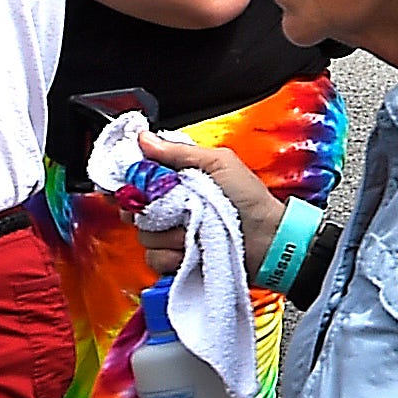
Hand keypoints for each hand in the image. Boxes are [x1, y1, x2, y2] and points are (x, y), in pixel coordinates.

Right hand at [132, 132, 288, 273]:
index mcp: (177, 181)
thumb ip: (180, 152)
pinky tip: (190, 250)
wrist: (267, 238)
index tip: (134, 187)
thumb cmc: (249, 197)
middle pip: (134, 210)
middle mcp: (169, 207)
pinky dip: (171, 256)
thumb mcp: (218, 163)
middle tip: (171, 210)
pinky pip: (154, 259)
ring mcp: (171, 234)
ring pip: (144, 236)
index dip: (131, 185)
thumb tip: (144, 138)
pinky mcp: (175, 259)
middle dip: (149, 212)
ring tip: (195, 230)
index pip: (137, 181)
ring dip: (168, 235)